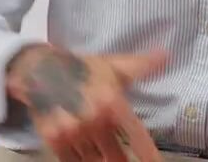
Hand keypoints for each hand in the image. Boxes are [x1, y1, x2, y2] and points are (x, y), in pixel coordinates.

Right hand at [5, 44, 168, 161]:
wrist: (40, 70)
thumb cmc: (84, 69)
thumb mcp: (114, 66)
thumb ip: (142, 66)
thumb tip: (167, 56)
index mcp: (113, 102)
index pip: (137, 138)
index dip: (149, 156)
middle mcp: (94, 120)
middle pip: (117, 158)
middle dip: (121, 159)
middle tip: (121, 155)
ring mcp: (73, 133)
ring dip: (102, 159)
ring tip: (103, 150)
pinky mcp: (54, 142)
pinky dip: (83, 160)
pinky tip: (86, 152)